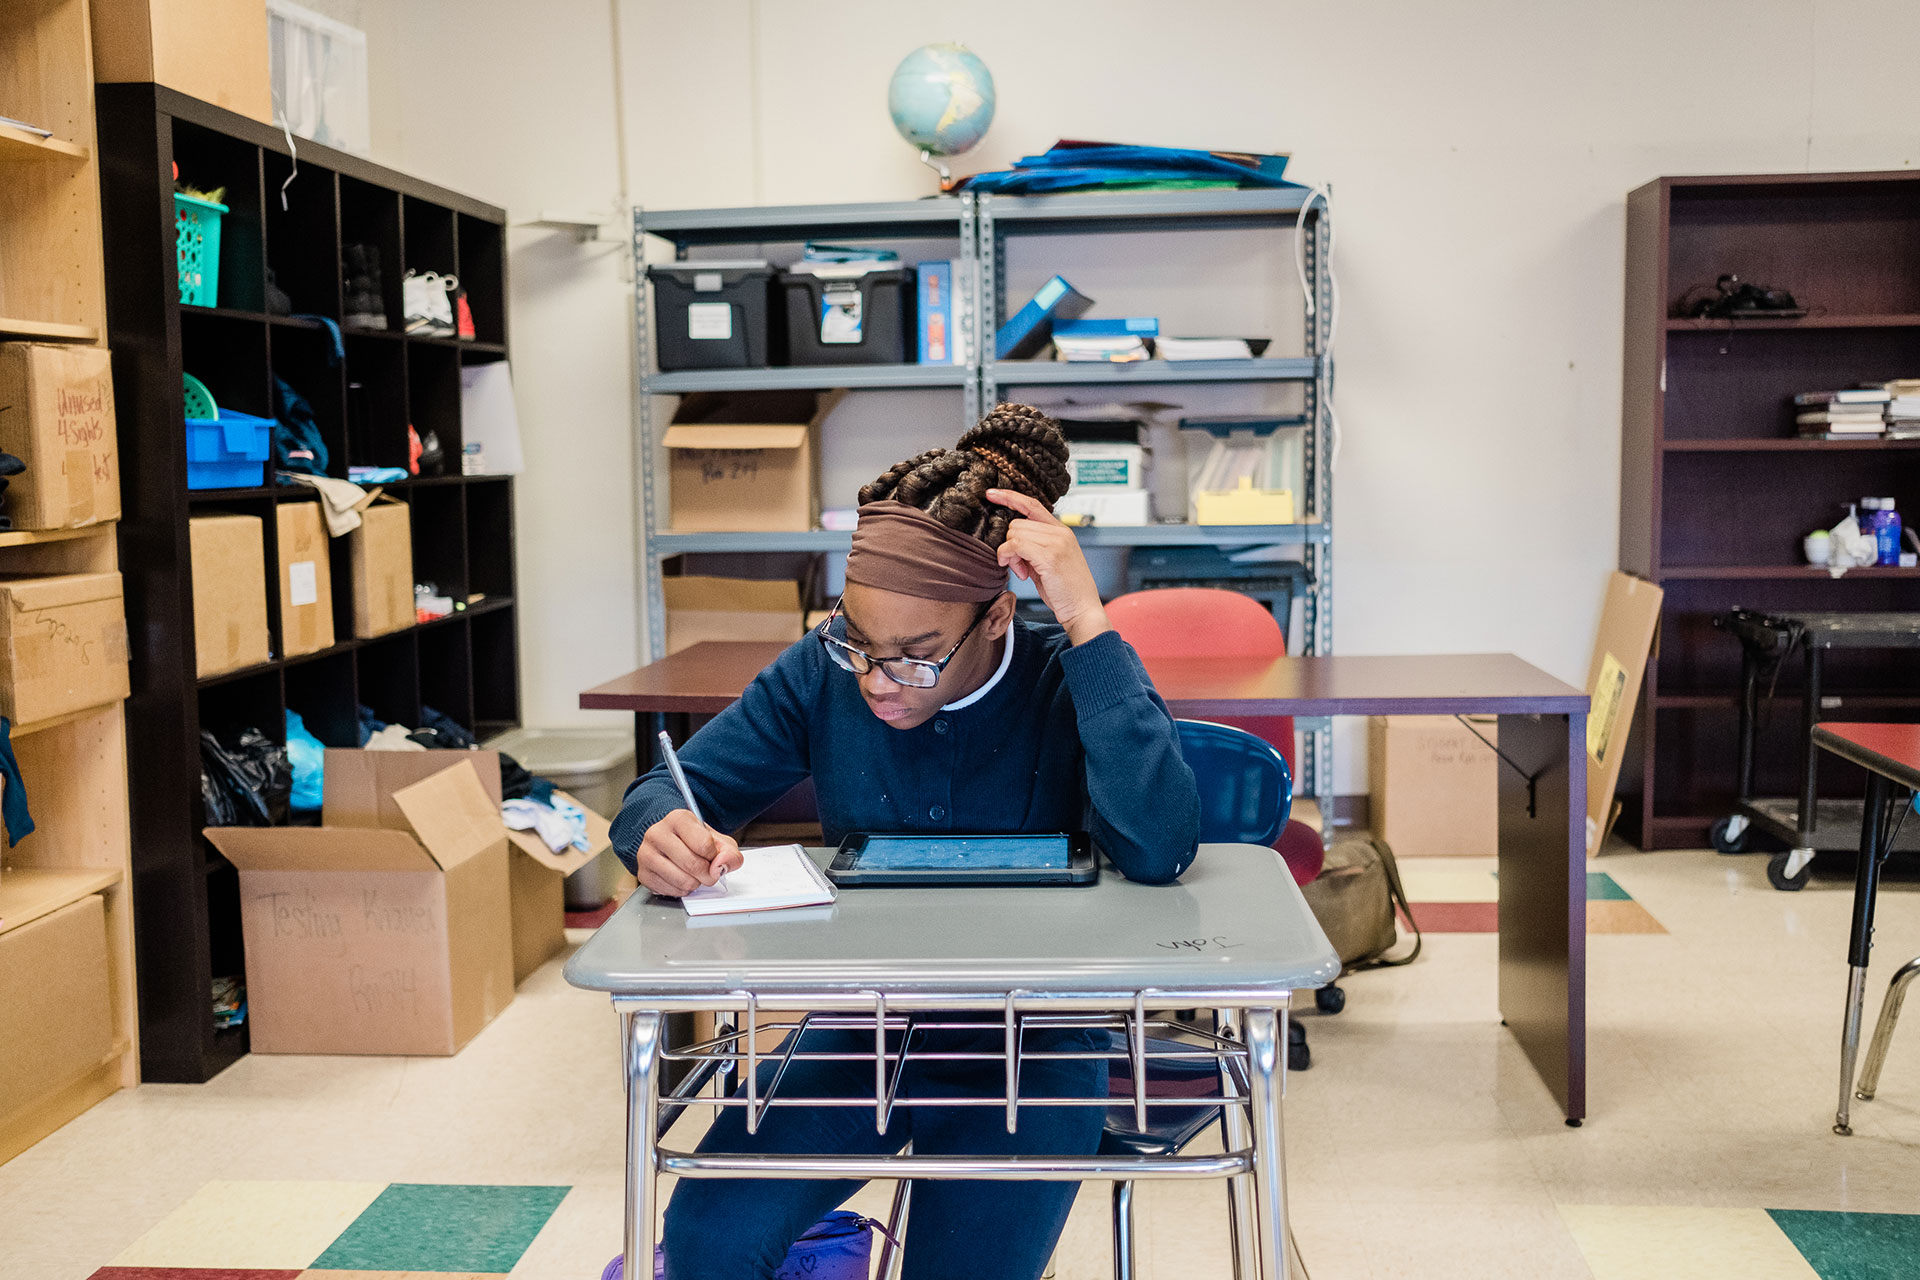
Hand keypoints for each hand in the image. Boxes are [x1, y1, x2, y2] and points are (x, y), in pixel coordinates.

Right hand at [636, 809, 742, 896]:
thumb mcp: (718, 841)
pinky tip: (681, 879)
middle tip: (709, 873)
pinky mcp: (642, 873)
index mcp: (678, 819)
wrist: (670, 844)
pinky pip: (671, 891)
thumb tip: (721, 865)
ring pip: (682, 880)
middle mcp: (657, 833)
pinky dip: (682, 890)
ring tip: (694, 874)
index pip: (704, 844)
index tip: (714, 857)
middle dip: (707, 874)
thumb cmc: (695, 841)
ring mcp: (646, 853)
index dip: (714, 857)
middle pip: (692, 864)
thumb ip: (729, 853)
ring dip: (695, 883)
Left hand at [986, 488, 1112, 645]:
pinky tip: (1022, 573)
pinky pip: (1015, 545)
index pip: (1031, 504)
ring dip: (1010, 554)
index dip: (1009, 497)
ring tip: (1024, 571)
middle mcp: (1060, 532)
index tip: (991, 494)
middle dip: (1010, 544)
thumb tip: (1009, 541)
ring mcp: (1056, 542)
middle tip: (1019, 566)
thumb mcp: (1048, 562)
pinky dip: (1009, 557)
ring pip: (1014, 533)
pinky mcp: (1050, 555)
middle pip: (1017, 523)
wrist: (1083, 610)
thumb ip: (1032, 547)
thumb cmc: (1064, 591)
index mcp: (1061, 530)